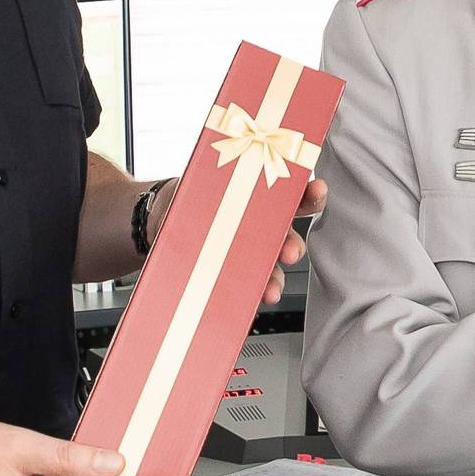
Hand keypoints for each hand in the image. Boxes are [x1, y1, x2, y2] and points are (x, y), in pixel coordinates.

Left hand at [150, 177, 326, 305]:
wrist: (158, 220)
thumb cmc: (185, 194)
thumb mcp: (197, 180)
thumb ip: (211, 179)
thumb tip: (213, 176)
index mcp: (258, 195)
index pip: (292, 193)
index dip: (308, 192)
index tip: (316, 190)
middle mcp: (260, 223)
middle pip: (287, 234)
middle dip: (293, 245)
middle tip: (289, 252)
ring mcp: (248, 249)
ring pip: (271, 265)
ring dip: (277, 278)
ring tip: (271, 288)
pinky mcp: (233, 270)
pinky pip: (250, 284)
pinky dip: (257, 293)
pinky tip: (257, 298)